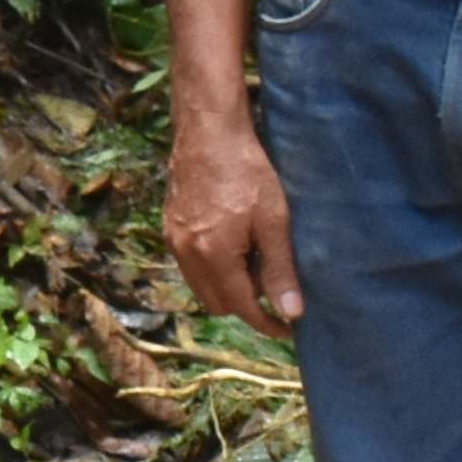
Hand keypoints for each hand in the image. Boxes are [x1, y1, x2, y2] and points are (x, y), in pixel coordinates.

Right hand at [166, 111, 303, 326]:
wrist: (209, 133)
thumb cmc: (247, 171)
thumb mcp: (274, 220)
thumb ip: (279, 268)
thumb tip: (291, 313)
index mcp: (213, 255)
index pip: (241, 308)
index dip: (267, 324)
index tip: (288, 329)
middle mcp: (187, 254)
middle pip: (217, 304)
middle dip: (246, 307)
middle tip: (275, 293)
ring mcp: (174, 241)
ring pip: (201, 288)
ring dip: (227, 290)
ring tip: (255, 270)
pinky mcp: (170, 228)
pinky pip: (191, 267)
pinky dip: (212, 271)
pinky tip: (233, 250)